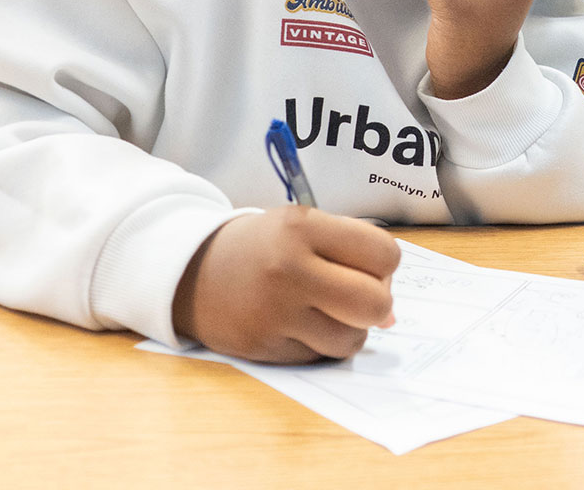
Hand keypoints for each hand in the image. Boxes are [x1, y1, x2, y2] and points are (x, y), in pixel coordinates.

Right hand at [172, 207, 399, 362]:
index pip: (383, 255)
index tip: (366, 265)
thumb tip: (391, 317)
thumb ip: (352, 256)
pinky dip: (318, 344)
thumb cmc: (263, 246)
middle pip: (375, 304)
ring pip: (351, 340)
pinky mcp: (264, 347)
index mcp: (302, 227)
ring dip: (349, 330)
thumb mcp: (302, 226)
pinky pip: (319, 357)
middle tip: (356, 296)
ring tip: (325, 311)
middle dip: (377, 304)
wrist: (192, 270)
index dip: (384, 265)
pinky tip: (297, 324)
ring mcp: (275, 312)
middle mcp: (288, 269)